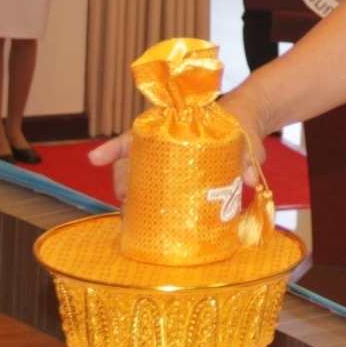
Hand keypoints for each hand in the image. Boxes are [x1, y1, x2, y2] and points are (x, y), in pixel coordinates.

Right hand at [88, 91, 267, 199]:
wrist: (246, 123)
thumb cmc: (239, 125)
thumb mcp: (245, 137)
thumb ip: (248, 157)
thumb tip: (251, 180)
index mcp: (175, 128)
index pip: (136, 135)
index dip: (113, 149)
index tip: (94, 160)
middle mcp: (165, 145)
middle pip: (131, 162)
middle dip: (122, 181)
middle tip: (124, 201)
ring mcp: (169, 163)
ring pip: (137, 177)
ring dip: (128, 197)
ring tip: (128, 217)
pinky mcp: (179, 179)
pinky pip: (156, 191)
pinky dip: (145, 206)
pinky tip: (139, 223)